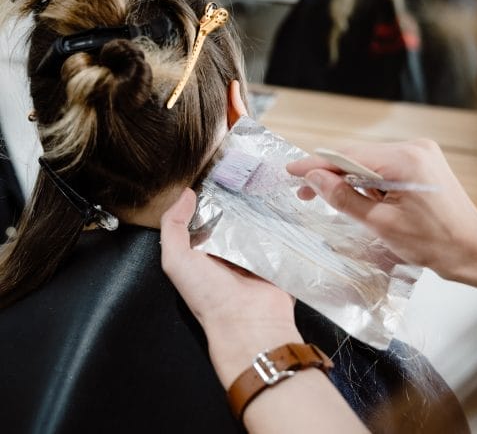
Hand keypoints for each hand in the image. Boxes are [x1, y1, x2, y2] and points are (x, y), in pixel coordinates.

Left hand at [160, 188, 301, 386]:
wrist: (248, 323)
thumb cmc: (208, 295)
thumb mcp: (176, 260)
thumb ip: (172, 226)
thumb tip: (185, 195)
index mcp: (204, 250)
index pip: (207, 215)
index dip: (210, 196)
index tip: (218, 173)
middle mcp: (230, 250)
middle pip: (235, 215)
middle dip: (239, 196)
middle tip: (245, 173)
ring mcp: (256, 253)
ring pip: (259, 220)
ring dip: (263, 205)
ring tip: (267, 181)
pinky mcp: (277, 256)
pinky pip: (280, 232)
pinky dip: (281, 219)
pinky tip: (283, 201)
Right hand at [287, 139, 476, 293]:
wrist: (472, 250)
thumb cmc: (434, 243)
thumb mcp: (381, 224)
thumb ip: (343, 197)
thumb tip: (314, 179)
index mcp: (405, 160)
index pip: (348, 155)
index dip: (316, 164)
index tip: (291, 170)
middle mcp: (413, 148)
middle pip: (356, 155)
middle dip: (329, 173)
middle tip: (304, 192)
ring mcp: (418, 153)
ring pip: (367, 161)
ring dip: (347, 179)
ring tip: (330, 199)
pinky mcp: (419, 162)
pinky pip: (381, 166)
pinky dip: (365, 181)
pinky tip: (358, 197)